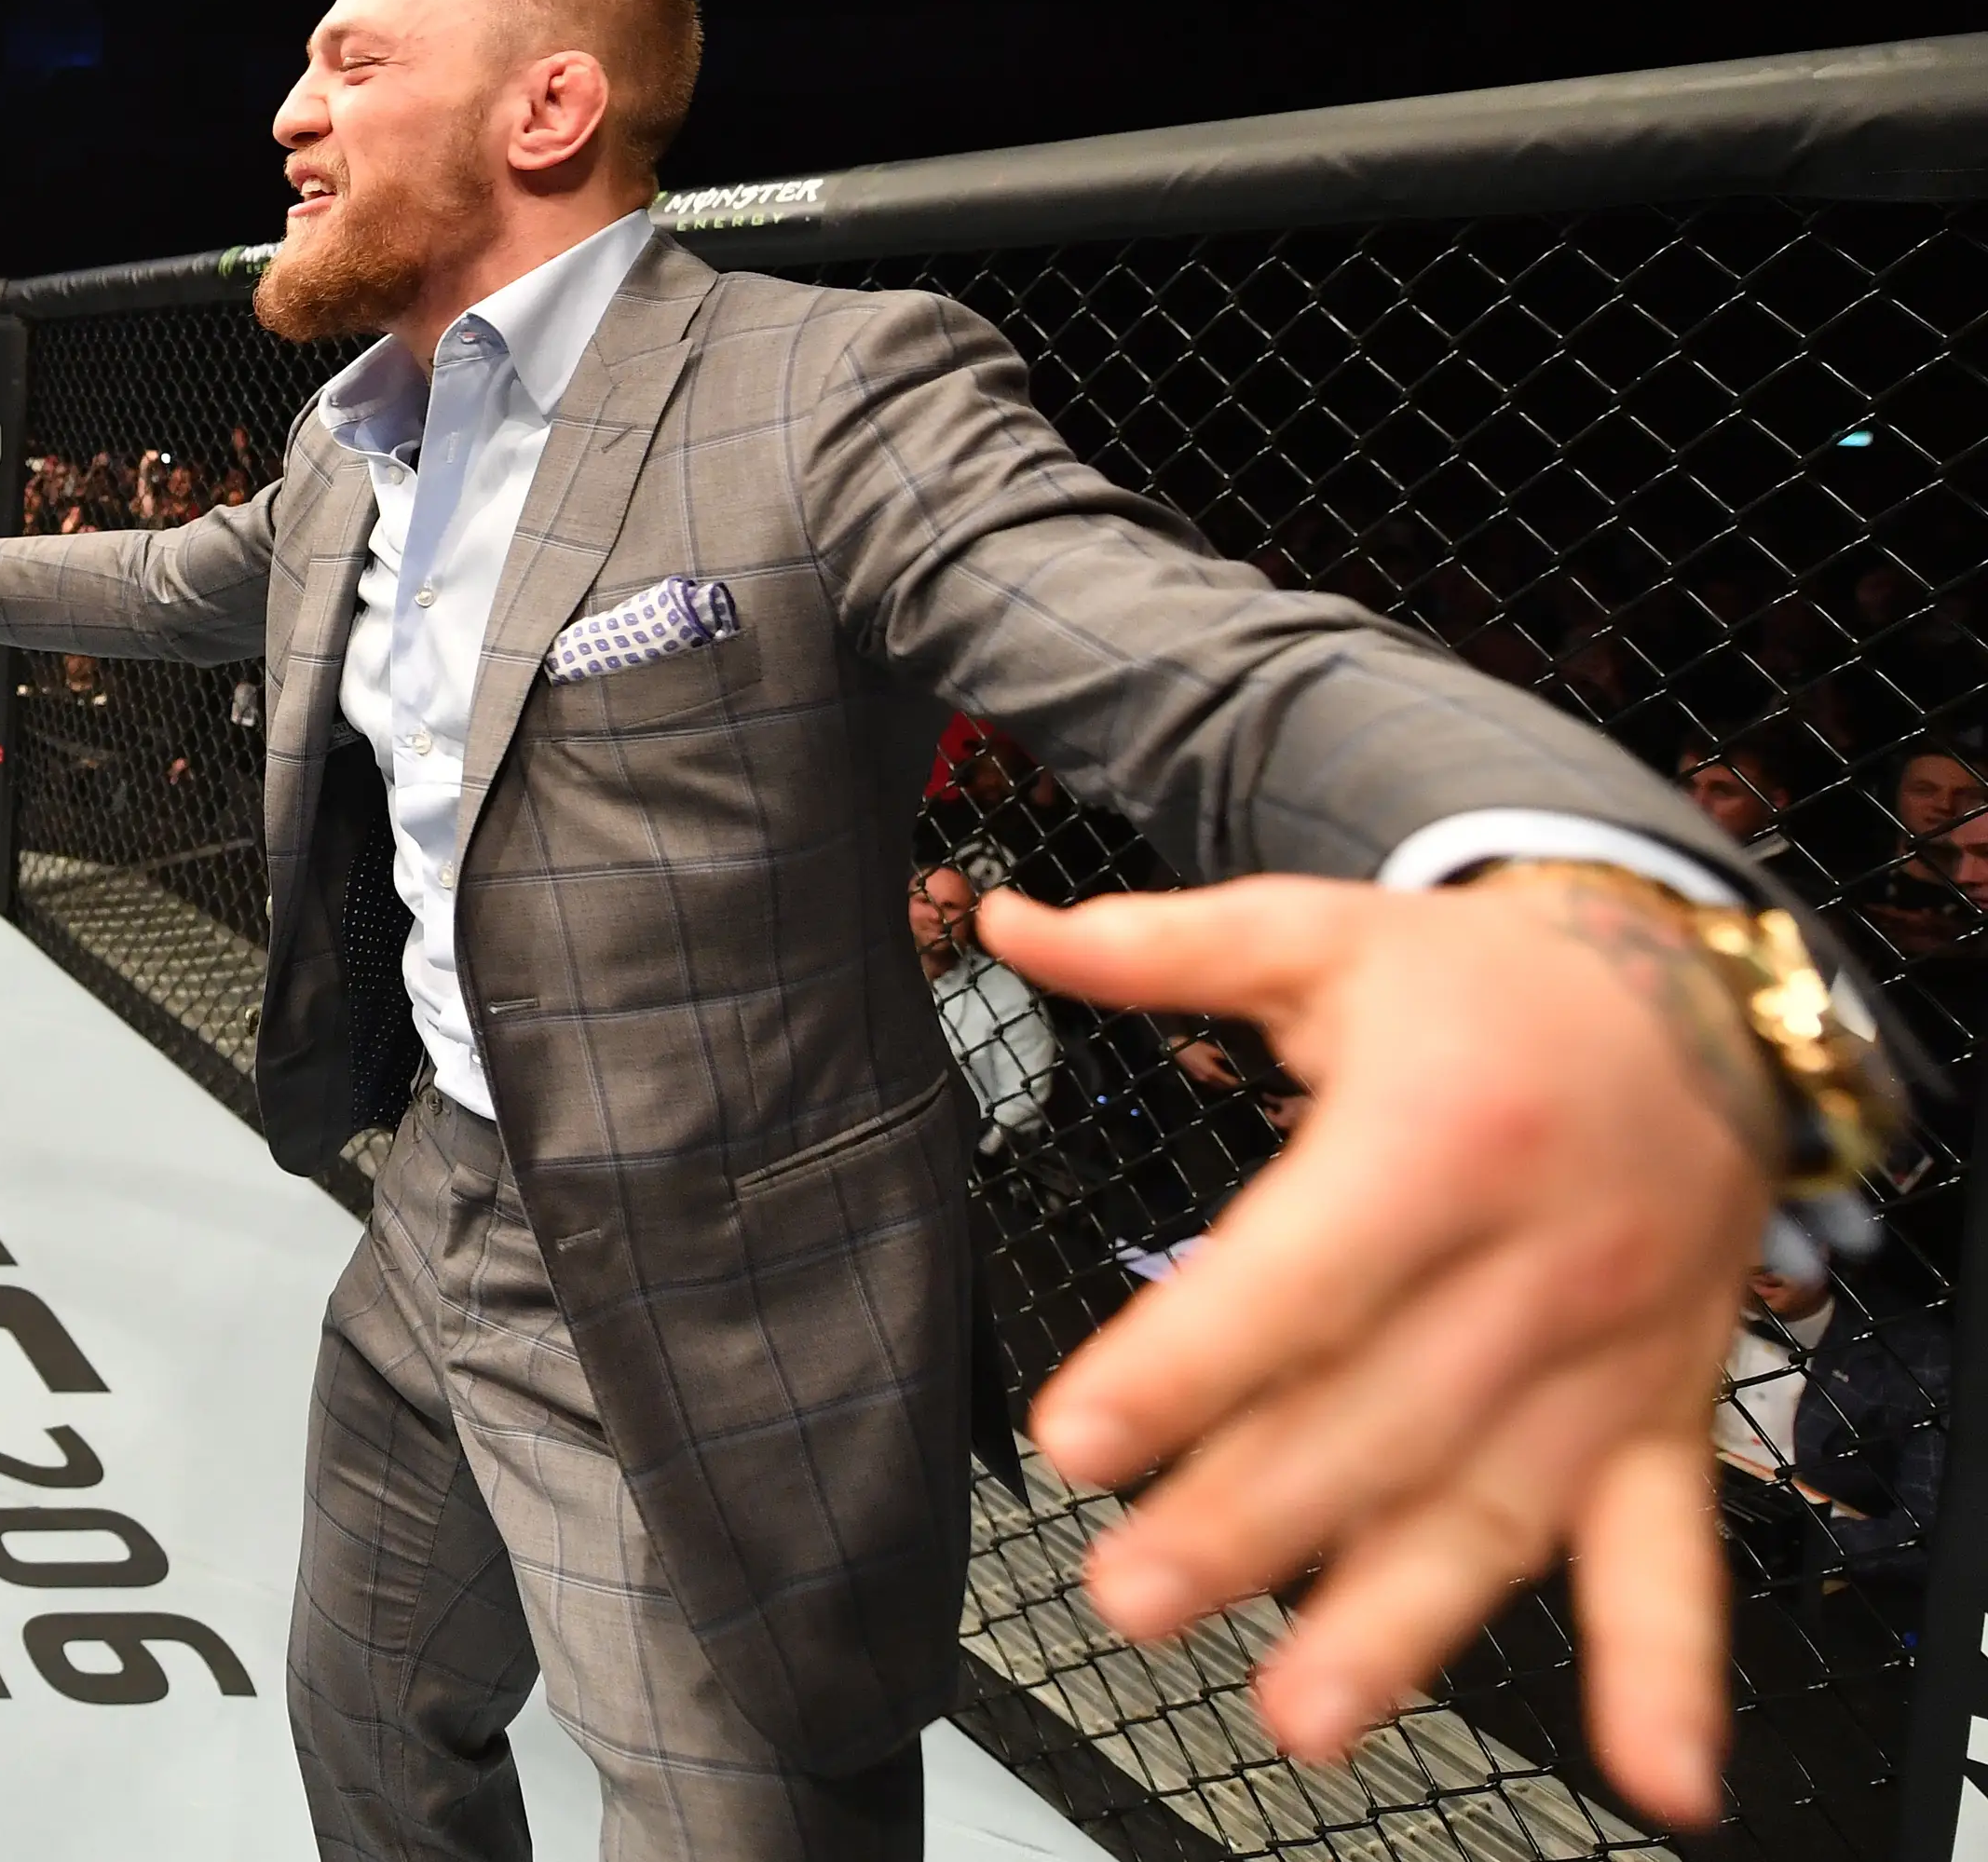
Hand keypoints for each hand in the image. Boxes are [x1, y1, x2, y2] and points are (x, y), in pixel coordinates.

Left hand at [983, 873, 1772, 1829]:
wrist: (1695, 1002)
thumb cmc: (1483, 982)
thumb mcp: (1322, 935)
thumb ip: (1160, 947)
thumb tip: (1006, 925)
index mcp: (1438, 1137)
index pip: (1297, 1275)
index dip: (1185, 1364)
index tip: (1077, 1440)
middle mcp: (1537, 1262)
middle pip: (1377, 1417)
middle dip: (1248, 1521)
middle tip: (1127, 1594)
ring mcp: (1608, 1358)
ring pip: (1496, 1509)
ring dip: (1401, 1625)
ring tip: (1296, 1713)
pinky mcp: (1664, 1418)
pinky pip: (1673, 1553)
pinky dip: (1671, 1673)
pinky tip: (1656, 1779)